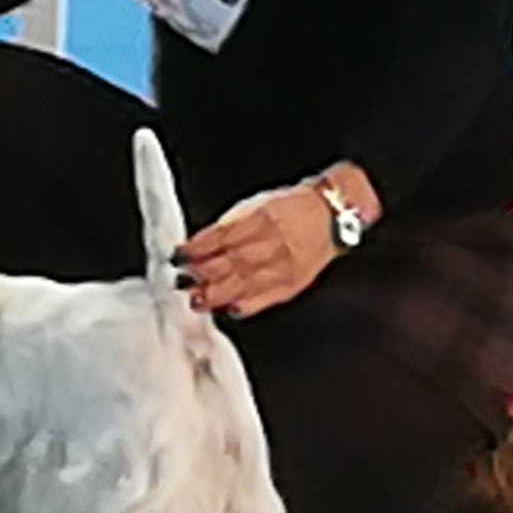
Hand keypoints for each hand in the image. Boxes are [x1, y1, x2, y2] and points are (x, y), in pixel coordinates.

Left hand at [178, 169, 374, 319]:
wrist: (332, 215)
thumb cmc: (292, 207)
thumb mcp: (258, 204)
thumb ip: (229, 225)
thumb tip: (199, 245)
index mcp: (265, 218)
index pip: (225, 236)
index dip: (199, 248)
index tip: (180, 255)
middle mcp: (276, 243)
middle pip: (233, 262)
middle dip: (204, 273)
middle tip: (182, 281)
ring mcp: (286, 266)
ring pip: (247, 283)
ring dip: (218, 294)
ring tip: (198, 300)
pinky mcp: (294, 283)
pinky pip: (267, 298)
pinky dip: (246, 305)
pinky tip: (230, 309)